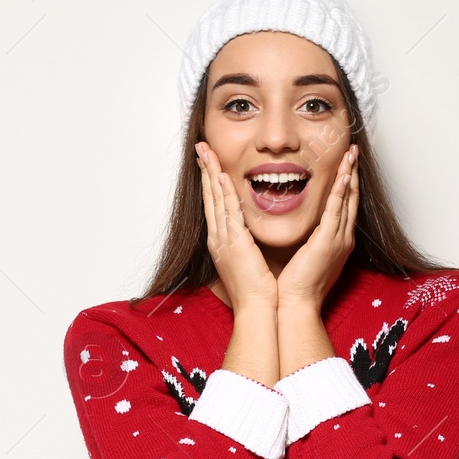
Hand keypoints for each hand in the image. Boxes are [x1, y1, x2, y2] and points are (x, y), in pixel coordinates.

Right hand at [197, 142, 277, 312]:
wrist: (256, 310)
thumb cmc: (257, 291)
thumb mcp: (249, 261)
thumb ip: (246, 244)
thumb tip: (249, 235)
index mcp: (222, 242)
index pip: (214, 205)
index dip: (210, 182)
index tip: (209, 162)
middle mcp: (218, 238)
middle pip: (209, 197)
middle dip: (205, 171)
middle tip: (201, 148)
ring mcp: (223, 239)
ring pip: (215, 199)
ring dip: (211, 174)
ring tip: (206, 152)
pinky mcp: (234, 243)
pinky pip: (228, 213)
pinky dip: (223, 194)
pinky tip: (221, 176)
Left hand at [276, 144, 358, 312]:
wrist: (297, 305)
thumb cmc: (297, 285)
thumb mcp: (308, 257)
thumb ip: (311, 240)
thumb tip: (305, 228)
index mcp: (338, 241)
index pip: (344, 205)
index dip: (347, 182)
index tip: (345, 163)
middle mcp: (343, 238)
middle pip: (351, 198)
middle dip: (352, 172)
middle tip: (353, 150)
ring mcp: (338, 239)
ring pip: (347, 200)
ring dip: (349, 174)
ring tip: (351, 153)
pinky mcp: (328, 242)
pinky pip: (336, 211)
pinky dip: (341, 192)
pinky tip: (344, 175)